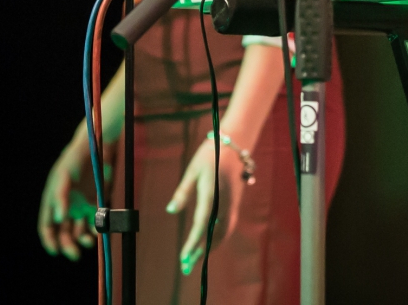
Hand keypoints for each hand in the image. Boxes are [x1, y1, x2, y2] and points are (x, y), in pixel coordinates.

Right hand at [36, 133, 98, 259]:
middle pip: (64, 233)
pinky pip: (96, 221)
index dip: (49, 240)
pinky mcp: (97, 203)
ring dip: (83, 239)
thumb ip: (60, 197)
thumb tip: (58, 220)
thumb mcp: (64, 176)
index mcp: (53, 201)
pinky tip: (100, 230)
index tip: (55, 251)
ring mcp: (82, 205)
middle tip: (75, 254)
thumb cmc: (75, 159)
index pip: (47, 226)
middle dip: (68, 245)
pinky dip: (97, 228)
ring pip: (80, 230)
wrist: (96, 146)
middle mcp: (67, 207)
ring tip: (90, 241)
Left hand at [167, 137, 246, 275]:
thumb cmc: (211, 153)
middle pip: (217, 234)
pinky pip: (228, 224)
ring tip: (197, 256)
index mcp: (212, 194)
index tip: (183, 258)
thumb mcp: (193, 170)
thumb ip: (183, 192)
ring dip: (211, 246)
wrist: (236, 143)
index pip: (202, 225)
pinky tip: (208, 240)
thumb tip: (170, 211)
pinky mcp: (235, 202)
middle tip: (188, 265)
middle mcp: (225, 203)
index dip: (193, 243)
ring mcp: (233, 203)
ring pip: (225, 231)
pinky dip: (218, 236)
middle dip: (203, 251)